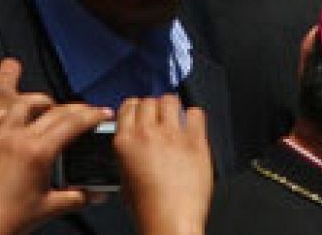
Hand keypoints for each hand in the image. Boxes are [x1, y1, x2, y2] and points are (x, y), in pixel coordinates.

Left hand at [0, 98, 110, 234]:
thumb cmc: (9, 222)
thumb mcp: (50, 208)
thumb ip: (79, 197)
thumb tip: (99, 194)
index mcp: (38, 152)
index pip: (73, 123)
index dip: (92, 115)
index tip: (102, 113)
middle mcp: (17, 138)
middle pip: (54, 111)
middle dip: (75, 109)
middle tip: (86, 112)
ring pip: (22, 105)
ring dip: (40, 103)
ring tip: (50, 108)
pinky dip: (6, 113)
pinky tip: (13, 119)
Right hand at [115, 96, 212, 234]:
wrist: (170, 222)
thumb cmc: (148, 209)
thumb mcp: (125, 178)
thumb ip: (129, 153)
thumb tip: (136, 141)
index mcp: (125, 142)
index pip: (128, 106)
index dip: (136, 107)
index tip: (141, 110)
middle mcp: (147, 134)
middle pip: (150, 100)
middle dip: (154, 107)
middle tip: (159, 118)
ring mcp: (172, 135)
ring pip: (171, 100)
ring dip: (172, 107)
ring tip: (175, 118)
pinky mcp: (196, 141)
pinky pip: (196, 113)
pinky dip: (194, 115)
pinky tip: (192, 125)